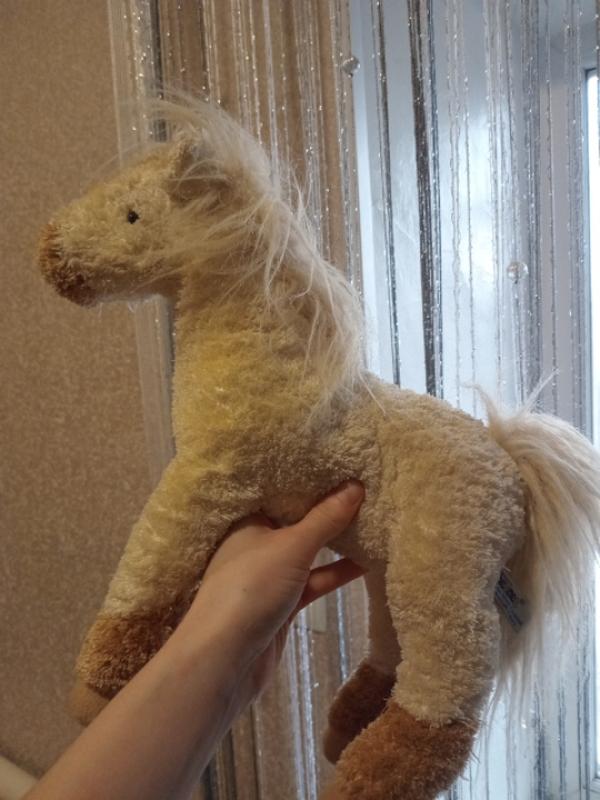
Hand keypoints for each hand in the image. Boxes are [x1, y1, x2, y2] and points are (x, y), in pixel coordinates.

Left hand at [181, 480, 364, 702]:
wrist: (225, 659)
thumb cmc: (251, 588)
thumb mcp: (291, 547)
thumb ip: (325, 519)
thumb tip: (355, 485)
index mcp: (249, 522)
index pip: (283, 494)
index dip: (312, 482)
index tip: (344, 467)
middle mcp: (257, 544)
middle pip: (298, 522)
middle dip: (328, 512)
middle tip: (366, 491)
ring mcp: (270, 576)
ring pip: (308, 553)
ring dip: (336, 543)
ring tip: (373, 523)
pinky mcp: (283, 603)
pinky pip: (314, 580)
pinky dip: (336, 572)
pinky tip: (366, 563)